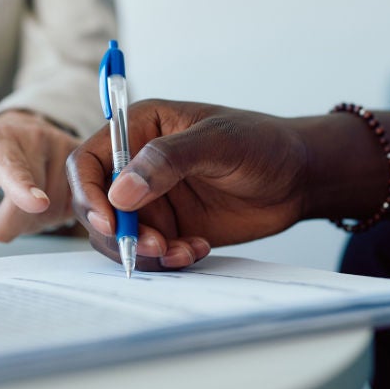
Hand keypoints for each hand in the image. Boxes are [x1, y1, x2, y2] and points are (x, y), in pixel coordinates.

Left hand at [0, 110, 80, 240]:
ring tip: (26, 196)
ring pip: (52, 216)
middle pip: (28, 211)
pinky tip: (49, 200)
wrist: (25, 131)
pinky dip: (57, 215)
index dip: (22, 188)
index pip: (11, 169)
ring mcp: (67, 155)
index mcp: (0, 143)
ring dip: (35, 219)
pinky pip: (74, 211)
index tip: (35, 202)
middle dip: (10, 220)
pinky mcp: (88, 169)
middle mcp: (38, 142)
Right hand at [67, 99, 389, 271]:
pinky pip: (149, 251)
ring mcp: (152, 199)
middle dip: (119, 232)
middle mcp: (137, 165)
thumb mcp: (219, 143)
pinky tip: (198, 250)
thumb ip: (168, 161)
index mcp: (140, 129)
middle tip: (155, 247)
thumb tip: (120, 191)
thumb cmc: (264, 144)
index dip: (88, 193)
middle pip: (97, 205)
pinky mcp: (170, 227)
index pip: (88, 161)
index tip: (109, 222)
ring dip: (143, 250)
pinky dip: (167, 259)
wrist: (301, 178)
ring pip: (120, 235)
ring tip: (183, 251)